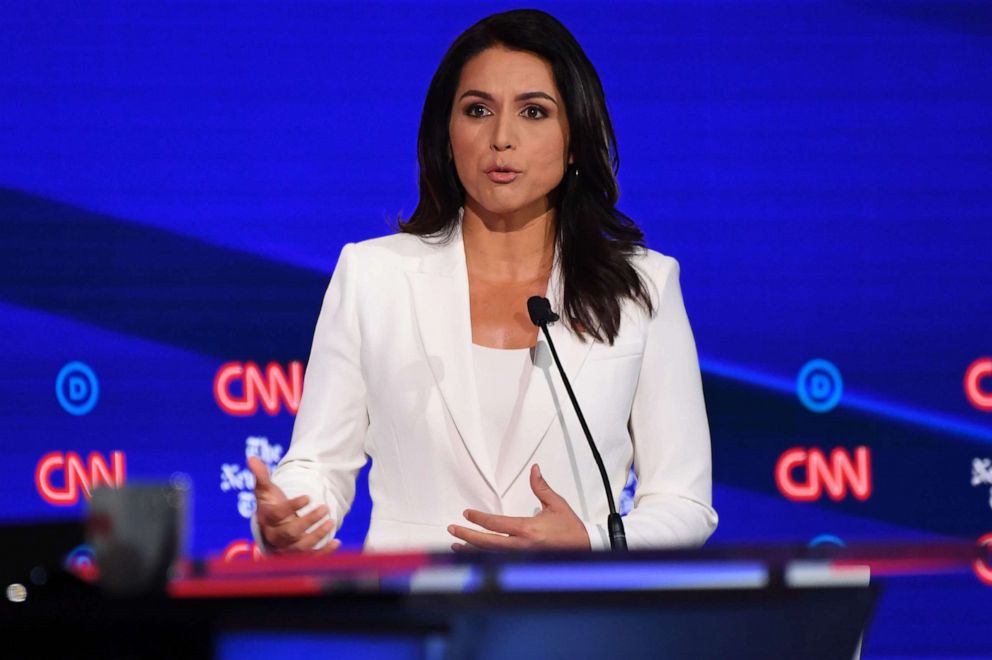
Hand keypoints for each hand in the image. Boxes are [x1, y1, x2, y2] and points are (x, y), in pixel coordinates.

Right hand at [247, 456, 339, 553]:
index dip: (293, 506)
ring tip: (332, 521)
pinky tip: (337, 541)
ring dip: (318, 535)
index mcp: (266, 519)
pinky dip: (324, 552)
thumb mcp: (265, 491)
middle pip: (290, 533)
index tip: (308, 497)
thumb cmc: (271, 506)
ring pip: (301, 547)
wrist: (273, 528)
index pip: (278, 515)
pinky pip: (310, 558)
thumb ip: (261, 475)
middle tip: (325, 508)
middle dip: (308, 521)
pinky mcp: (296, 556)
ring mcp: (285, 549)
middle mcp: (274, 536)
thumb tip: (251, 457)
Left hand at [447, 464, 590, 550]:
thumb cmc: (570, 529)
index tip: (467, 513)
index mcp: (527, 529)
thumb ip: (541, 487)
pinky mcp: (525, 565)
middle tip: (453, 530)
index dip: (478, 519)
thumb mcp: (556, 504)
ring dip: (472, 551)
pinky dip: (484, 559)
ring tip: (456, 546)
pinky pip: (500, 562)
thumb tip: (534, 470)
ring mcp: (522, 558)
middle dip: (467, 537)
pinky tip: (475, 556)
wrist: (585, 548)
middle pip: (488, 543)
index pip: (496, 524)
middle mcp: (522, 546)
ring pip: (491, 556)